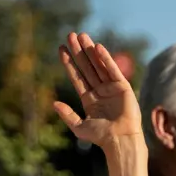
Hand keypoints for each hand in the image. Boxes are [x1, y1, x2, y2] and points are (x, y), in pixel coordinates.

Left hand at [56, 33, 143, 148]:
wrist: (120, 140)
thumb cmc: (101, 137)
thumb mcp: (79, 127)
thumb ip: (67, 115)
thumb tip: (53, 104)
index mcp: (89, 98)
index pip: (77, 76)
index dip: (69, 63)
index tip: (61, 49)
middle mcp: (99, 90)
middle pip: (86, 66)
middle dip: (78, 51)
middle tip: (70, 35)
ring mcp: (111, 87)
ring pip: (98, 65)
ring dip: (90, 50)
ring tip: (81, 35)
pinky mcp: (122, 86)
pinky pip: (112, 69)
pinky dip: (105, 58)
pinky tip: (97, 47)